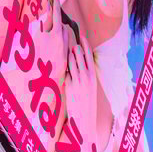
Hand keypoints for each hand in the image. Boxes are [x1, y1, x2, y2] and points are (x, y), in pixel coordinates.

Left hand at [61, 19, 99, 134]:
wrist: (85, 116)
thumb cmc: (86, 101)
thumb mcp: (90, 86)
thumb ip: (85, 73)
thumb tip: (77, 61)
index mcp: (93, 75)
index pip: (89, 54)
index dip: (85, 44)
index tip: (81, 35)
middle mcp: (86, 75)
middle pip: (78, 54)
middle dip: (73, 46)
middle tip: (69, 36)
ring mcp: (77, 79)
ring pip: (70, 60)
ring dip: (66, 54)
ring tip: (63, 47)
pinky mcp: (69, 83)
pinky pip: (65, 70)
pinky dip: (63, 67)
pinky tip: (59, 62)